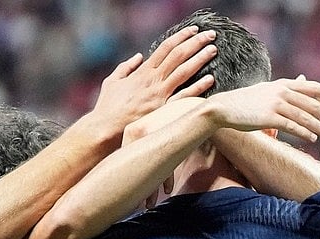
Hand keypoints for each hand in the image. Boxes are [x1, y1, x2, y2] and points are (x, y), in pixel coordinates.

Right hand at [91, 25, 216, 129]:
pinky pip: (183, 96)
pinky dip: (197, 86)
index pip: (166, 47)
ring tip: (213, 49)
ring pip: (183, 71)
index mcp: (143, 71)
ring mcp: (159, 94)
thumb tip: (138, 56)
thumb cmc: (107, 107)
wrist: (105, 128)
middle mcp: (153, 79)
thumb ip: (126, 67)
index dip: (181, 36)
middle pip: (178, 54)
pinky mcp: (163, 109)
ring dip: (200, 58)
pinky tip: (210, 79)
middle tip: (211, 35)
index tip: (194, 30)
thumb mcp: (112, 81)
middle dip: (196, 42)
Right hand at [206, 76, 319, 141]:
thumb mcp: (267, 91)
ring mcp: (275, 104)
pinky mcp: (268, 117)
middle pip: (313, 104)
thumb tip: (303, 83)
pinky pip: (292, 126)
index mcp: (283, 84)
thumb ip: (286, 89)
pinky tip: (313, 139)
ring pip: (305, 116)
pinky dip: (304, 132)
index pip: (313, 88)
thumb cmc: (245, 103)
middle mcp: (282, 92)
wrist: (223, 108)